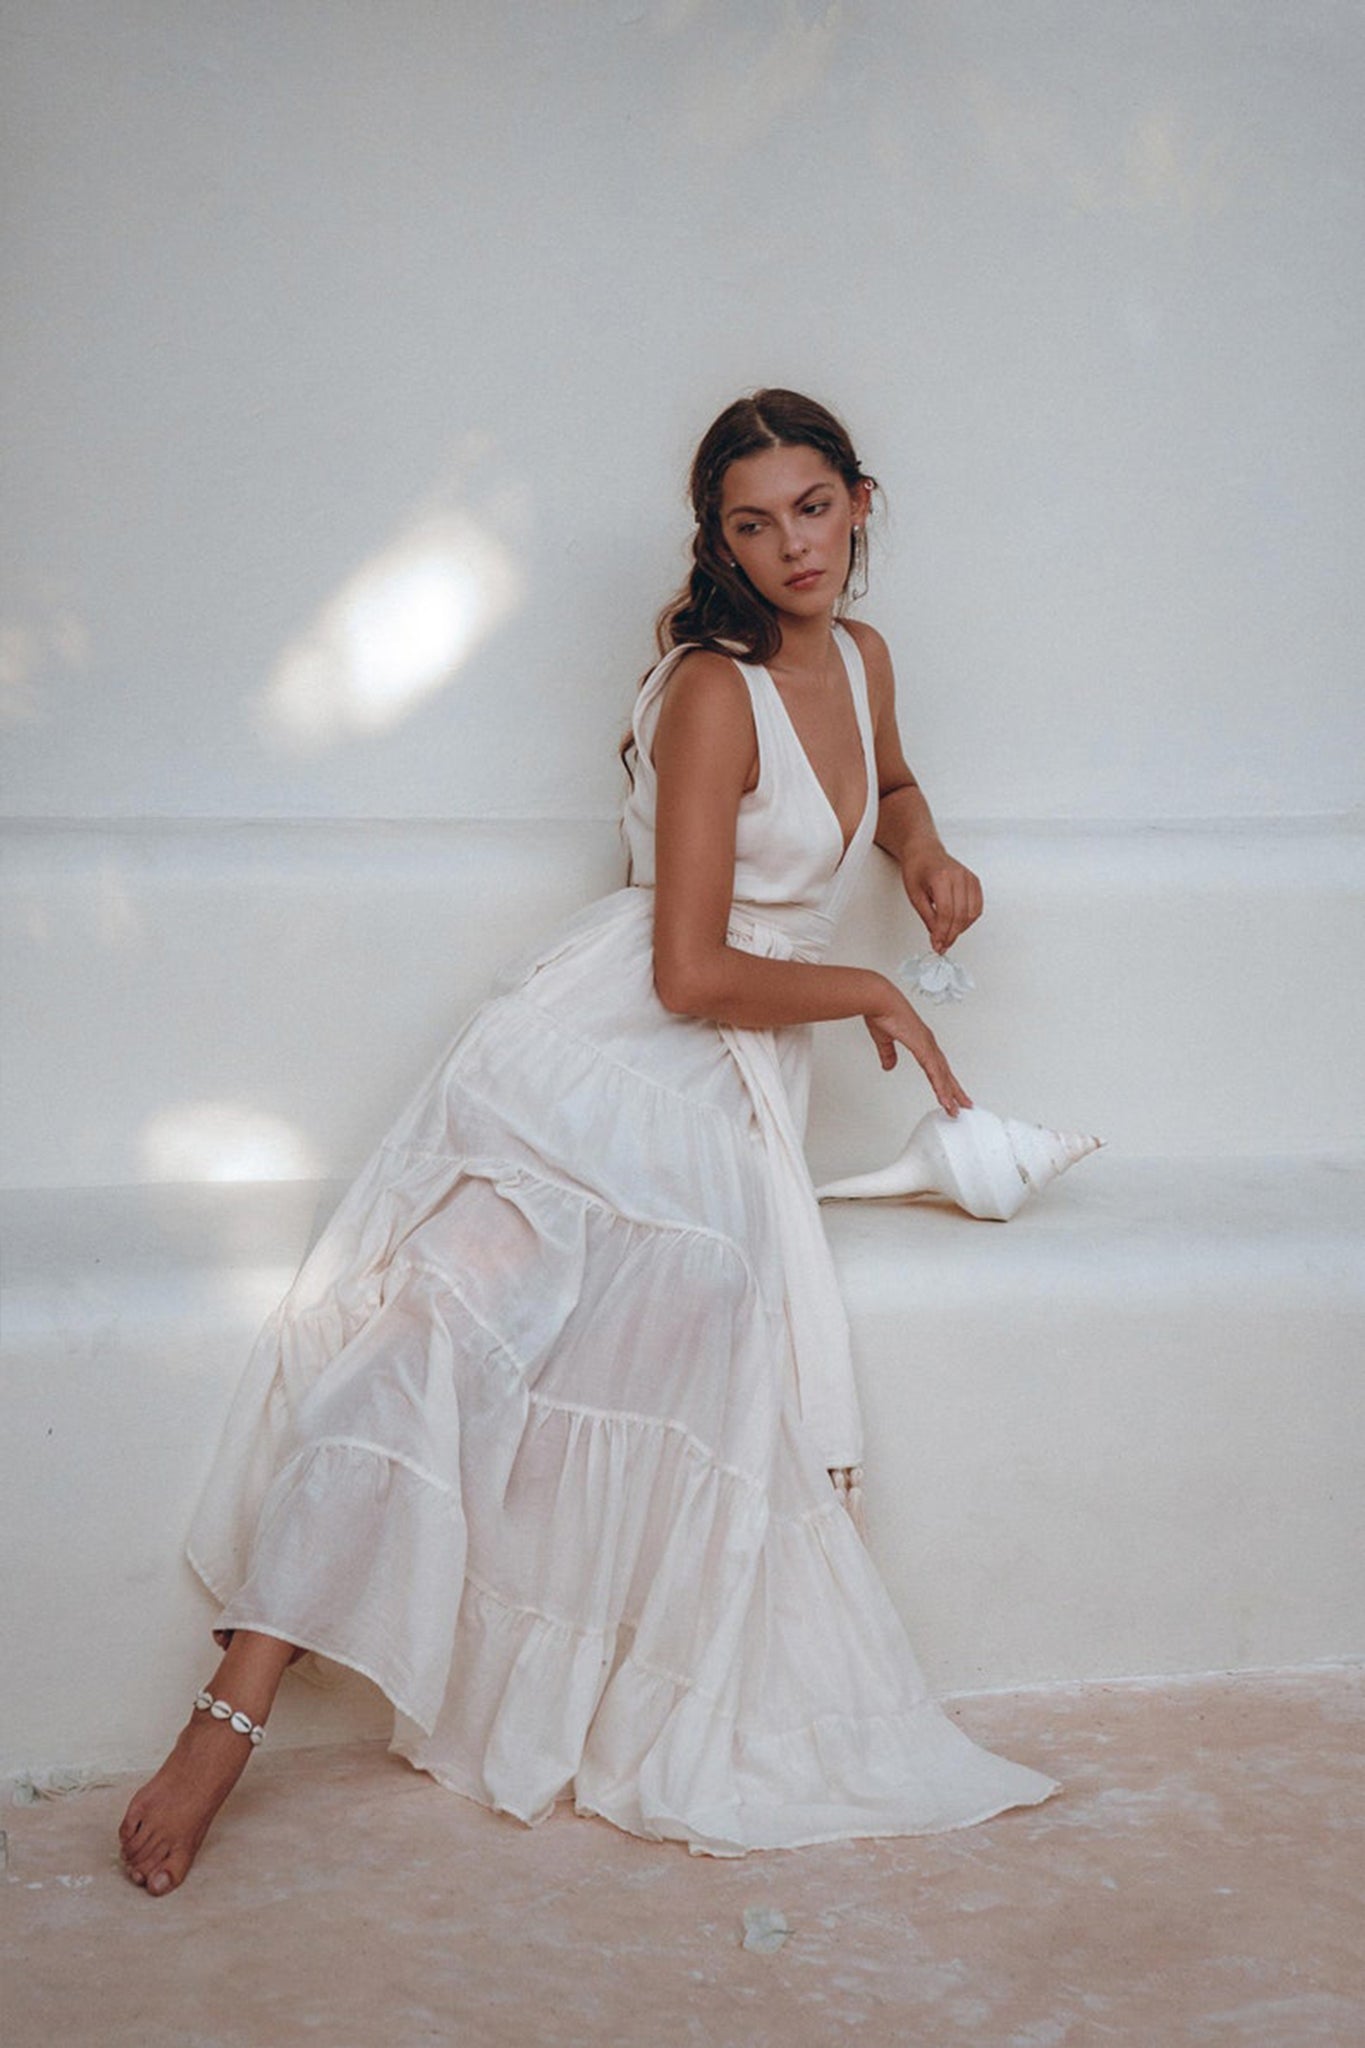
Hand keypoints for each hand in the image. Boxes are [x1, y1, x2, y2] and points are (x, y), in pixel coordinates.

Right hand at [863, 982, 973, 1115]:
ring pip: (943, 1075)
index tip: (949, 1092)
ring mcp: (927, 1045)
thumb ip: (888, 1054)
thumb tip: (889, 1066)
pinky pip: (934, 1072)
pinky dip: (940, 1087)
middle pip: (945, 1072)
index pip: (936, 1066)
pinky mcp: (922, 1047)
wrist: (879, 1000)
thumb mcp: (883, 1039)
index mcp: (921, 1041)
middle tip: (963, 1104)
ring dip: (950, 1093)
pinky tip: (945, 1099)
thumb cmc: (881, 1012)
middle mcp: (928, 1043)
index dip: (944, 1080)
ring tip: (955, 1109)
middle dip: (954, 1090)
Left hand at [901, 845, 982, 954]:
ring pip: (972, 913)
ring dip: (961, 929)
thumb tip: (937, 938)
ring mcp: (969, 878)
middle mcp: (958, 876)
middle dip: (951, 934)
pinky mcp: (975, 882)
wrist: (924, 852)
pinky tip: (957, 924)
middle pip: (960, 914)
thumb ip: (928, 918)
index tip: (937, 944)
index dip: (942, 932)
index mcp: (941, 877)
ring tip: (948, 934)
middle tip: (942, 945)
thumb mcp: (915, 896)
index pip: (946, 912)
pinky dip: (969, 920)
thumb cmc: (917, 868)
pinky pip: (977, 907)